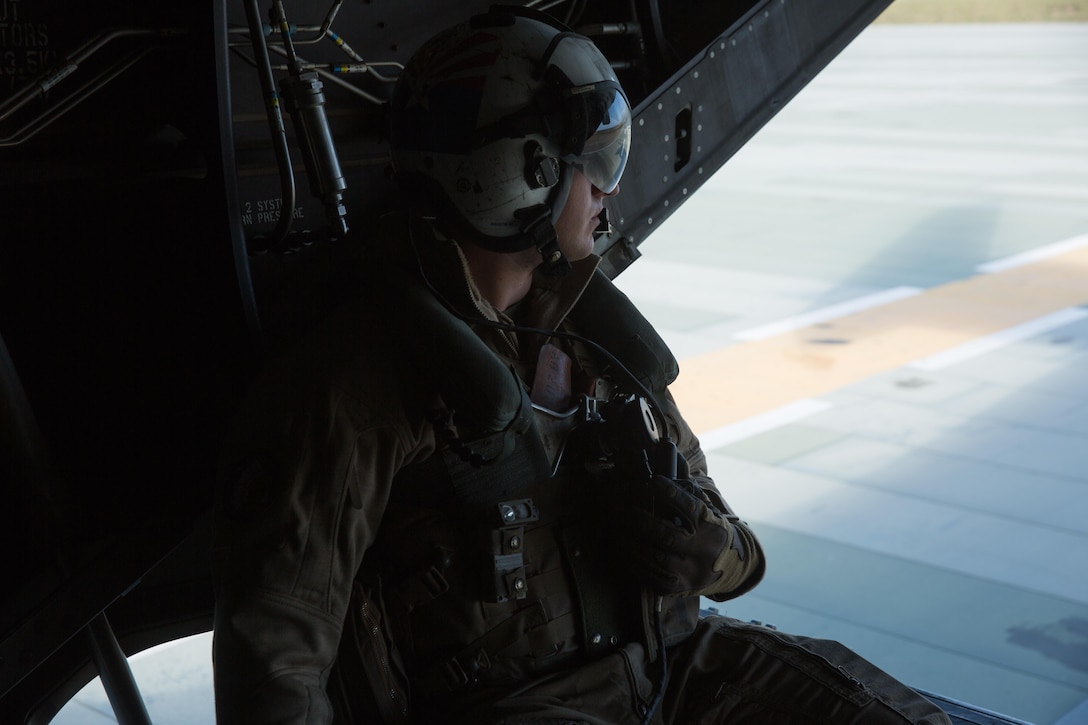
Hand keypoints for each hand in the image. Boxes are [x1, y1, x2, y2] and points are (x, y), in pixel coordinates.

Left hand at [611, 475, 740, 597]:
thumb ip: (686, 487)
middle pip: (669, 536)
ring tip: (619, 528)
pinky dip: (635, 563)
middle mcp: (705, 549)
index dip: (671, 493)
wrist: (730, 567)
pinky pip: (653, 578)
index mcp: (711, 525)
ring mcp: (694, 572)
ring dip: (632, 542)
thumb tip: (669, 454)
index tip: (653, 482)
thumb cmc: (708, 530)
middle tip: (625, 510)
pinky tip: (624, 549)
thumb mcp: (705, 509)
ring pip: (658, 558)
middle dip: (642, 521)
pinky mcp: (681, 588)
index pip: (691, 507)